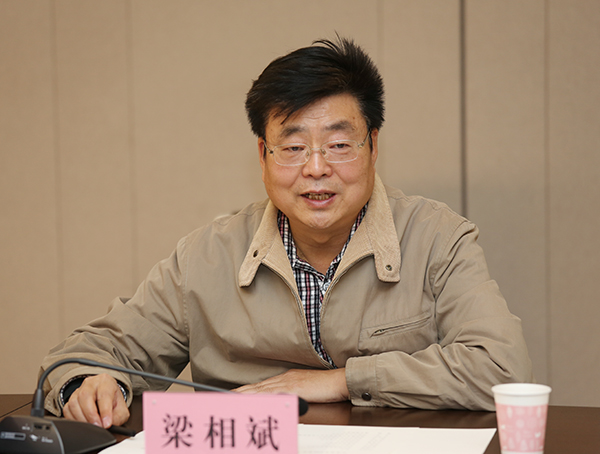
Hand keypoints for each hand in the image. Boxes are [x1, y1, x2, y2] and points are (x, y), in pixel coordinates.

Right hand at [62, 374, 129, 427]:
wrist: (106, 399)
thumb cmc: (113, 403)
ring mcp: (79, 390)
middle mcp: (91, 383)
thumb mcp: (121, 409)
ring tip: (91, 426)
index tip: (106, 424)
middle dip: (91, 414)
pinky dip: (74, 420)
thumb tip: (107, 425)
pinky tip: (82, 424)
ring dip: (81, 418)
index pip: (104, 394)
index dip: (105, 411)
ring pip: (74, 403)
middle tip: (97, 426)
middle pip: (85, 396)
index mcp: (106, 382)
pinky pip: (67, 410)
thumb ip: (118, 417)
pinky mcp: (70, 399)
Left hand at [233, 368, 348, 402]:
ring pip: (260, 390)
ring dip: (243, 395)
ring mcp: (287, 383)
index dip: (243, 391)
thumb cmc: (326, 387)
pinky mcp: (293, 388)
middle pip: (255, 388)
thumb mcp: (305, 390)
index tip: (230, 395)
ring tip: (228, 400)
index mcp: (284, 380)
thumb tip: (279, 403)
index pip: (259, 387)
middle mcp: (283, 379)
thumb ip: (291, 394)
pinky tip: (250, 402)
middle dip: (238, 393)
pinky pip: (272, 395)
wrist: (340, 380)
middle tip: (220, 398)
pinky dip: (259, 398)